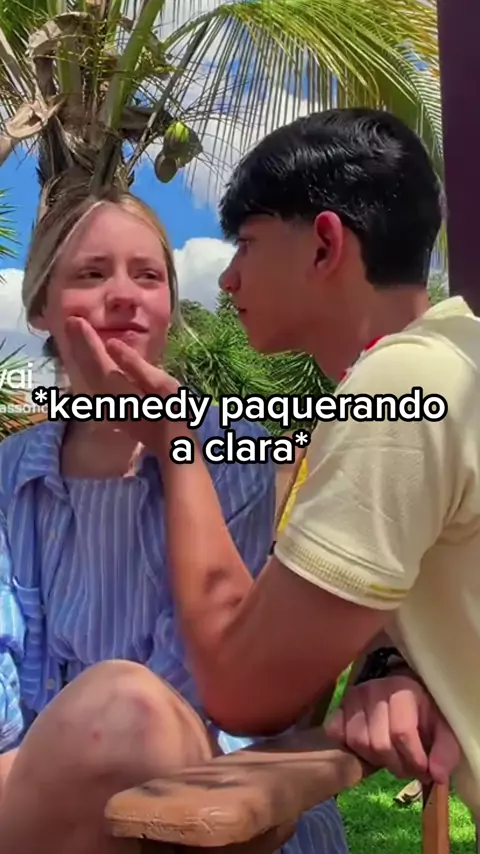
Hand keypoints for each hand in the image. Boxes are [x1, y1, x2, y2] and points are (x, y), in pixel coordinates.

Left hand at [66, 316, 179, 450]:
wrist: (172, 446)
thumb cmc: (173, 412)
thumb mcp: (162, 385)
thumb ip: (135, 365)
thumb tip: (112, 345)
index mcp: (119, 388)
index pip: (98, 359)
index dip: (87, 340)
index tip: (75, 320)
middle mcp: (107, 397)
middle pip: (88, 367)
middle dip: (79, 344)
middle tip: (71, 322)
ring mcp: (108, 406)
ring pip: (89, 376)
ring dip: (81, 356)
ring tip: (75, 336)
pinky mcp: (112, 410)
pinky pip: (94, 384)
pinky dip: (89, 369)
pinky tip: (88, 361)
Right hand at [325, 675, 459, 783]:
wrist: (403, 695)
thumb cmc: (424, 714)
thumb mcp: (444, 731)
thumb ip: (445, 752)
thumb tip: (437, 775)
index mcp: (403, 690)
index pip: (402, 732)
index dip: (414, 760)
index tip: (424, 770)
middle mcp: (374, 689)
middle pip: (378, 743)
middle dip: (396, 765)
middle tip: (407, 766)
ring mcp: (353, 696)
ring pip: (357, 742)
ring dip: (375, 759)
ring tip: (389, 757)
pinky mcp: (338, 706)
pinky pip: (335, 733)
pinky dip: (348, 747)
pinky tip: (366, 748)